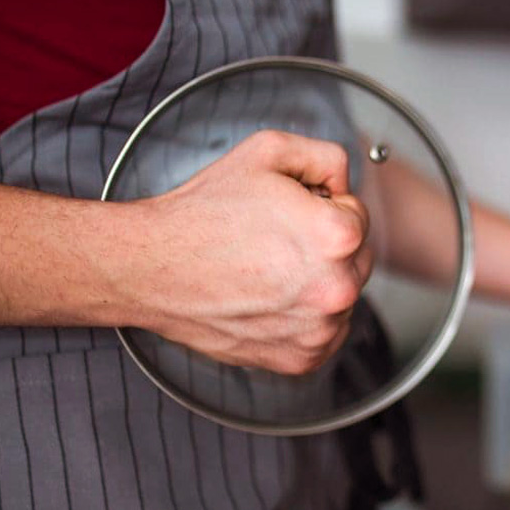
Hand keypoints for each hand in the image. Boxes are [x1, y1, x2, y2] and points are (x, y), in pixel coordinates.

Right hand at [119, 130, 370, 374]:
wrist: (152, 266)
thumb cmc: (204, 214)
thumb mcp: (267, 151)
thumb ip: (326, 157)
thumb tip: (346, 181)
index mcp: (337, 236)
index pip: (357, 214)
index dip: (321, 205)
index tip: (287, 212)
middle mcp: (337, 289)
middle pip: (355, 257)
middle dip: (324, 245)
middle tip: (273, 239)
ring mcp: (319, 329)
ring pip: (340, 296)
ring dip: (316, 282)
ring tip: (266, 269)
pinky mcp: (302, 358)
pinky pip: (324, 333)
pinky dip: (304, 318)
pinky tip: (269, 298)